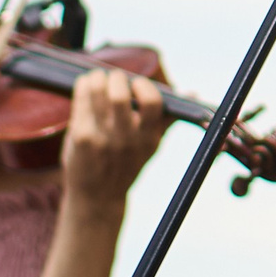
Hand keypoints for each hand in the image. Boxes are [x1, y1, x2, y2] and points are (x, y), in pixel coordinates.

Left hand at [59, 68, 166, 212]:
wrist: (97, 198)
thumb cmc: (124, 164)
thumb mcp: (150, 145)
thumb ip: (167, 120)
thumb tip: (194, 94)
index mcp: (149, 138)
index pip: (153, 103)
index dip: (143, 86)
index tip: (137, 84)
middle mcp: (127, 139)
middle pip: (120, 95)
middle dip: (116, 78)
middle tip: (114, 79)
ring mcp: (103, 139)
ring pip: (98, 92)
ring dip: (97, 78)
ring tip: (97, 79)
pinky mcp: (81, 138)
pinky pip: (81, 101)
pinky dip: (83, 87)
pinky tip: (84, 87)